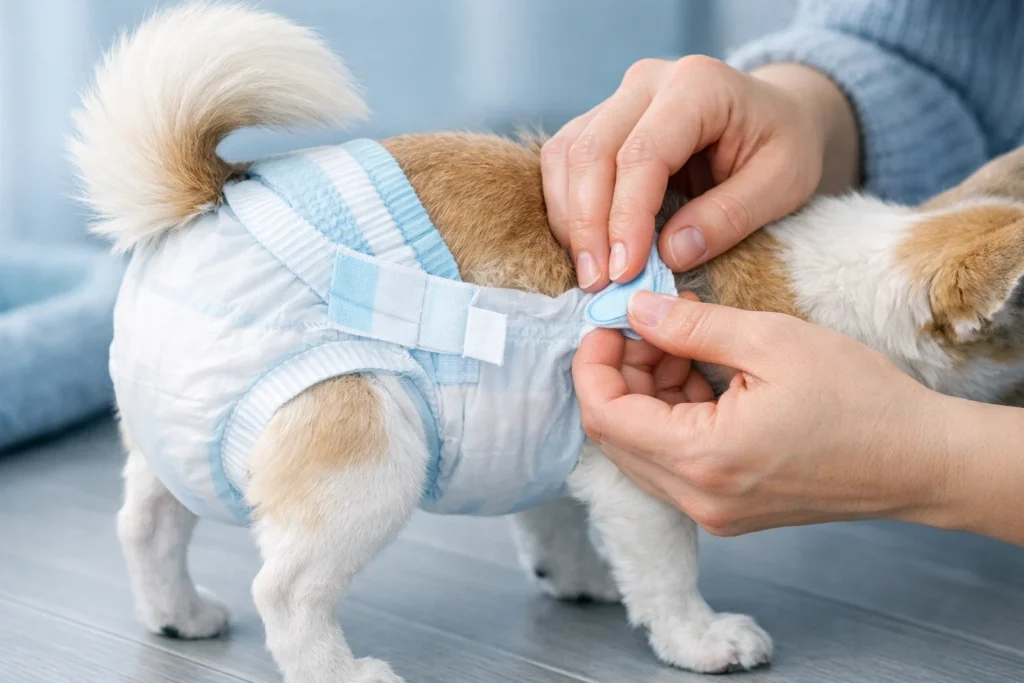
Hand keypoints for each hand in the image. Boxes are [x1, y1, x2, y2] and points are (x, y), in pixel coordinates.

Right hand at [542, 58, 858, 289]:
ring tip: (590, 274)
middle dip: (587, 225)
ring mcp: (617, 99)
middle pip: (591, 152)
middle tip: (598, 283)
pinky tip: (585, 248)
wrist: (776, 114)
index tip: (626, 272)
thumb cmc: (783, 146)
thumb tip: (670, 255)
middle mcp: (646, 82)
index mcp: (697, 86)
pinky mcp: (599, 121)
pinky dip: (566, 208)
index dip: (627, 217)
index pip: (642, 154)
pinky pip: (563, 161)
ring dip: (569, 220)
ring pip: (566, 155)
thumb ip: (730, 217)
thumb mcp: (783, 184)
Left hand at [573, 292, 955, 536]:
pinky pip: (673, 463)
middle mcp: (697, 497)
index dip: (592, 363)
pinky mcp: (727, 510)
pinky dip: (672, 417)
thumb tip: (633, 311)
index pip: (604, 415)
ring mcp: (712, 511)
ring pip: (642, 449)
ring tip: (684, 346)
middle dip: (619, 374)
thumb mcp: (771, 340)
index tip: (609, 321)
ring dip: (646, 394)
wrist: (919, 461)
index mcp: (702, 458)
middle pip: (615, 435)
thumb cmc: (859, 398)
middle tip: (649, 326)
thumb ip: (690, 326)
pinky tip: (702, 377)